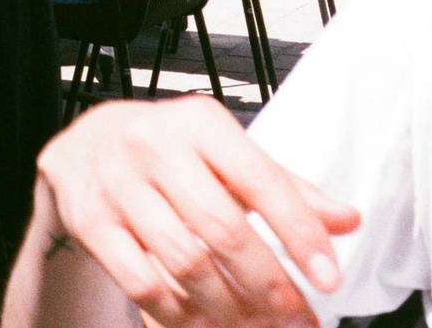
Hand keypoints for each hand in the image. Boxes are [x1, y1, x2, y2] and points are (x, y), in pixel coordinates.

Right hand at [33, 95, 357, 327]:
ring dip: (228, 308)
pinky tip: (204, 323)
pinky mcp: (93, 223)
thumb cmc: (168, 147)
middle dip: (268, 284)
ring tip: (256, 327)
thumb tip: (347, 220)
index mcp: (202, 123)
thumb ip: (284, 186)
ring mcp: (120, 186)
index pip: (261, 181)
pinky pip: (141, 282)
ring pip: (184, 262)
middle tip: (296, 317)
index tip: (329, 278)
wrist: (84, 142)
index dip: (300, 234)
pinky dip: (178, 313)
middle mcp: (158, 148)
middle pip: (223, 229)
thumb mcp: (226, 150)